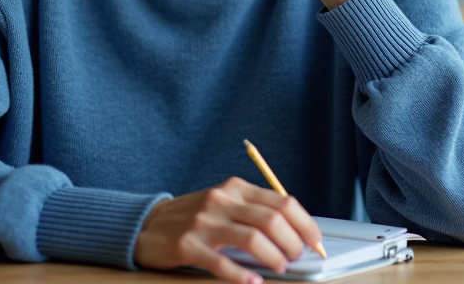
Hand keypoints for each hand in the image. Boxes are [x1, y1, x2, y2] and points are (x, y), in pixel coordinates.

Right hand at [133, 177, 322, 283]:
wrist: (149, 224)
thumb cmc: (194, 217)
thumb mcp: (225, 203)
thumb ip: (254, 211)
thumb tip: (295, 232)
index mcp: (235, 188)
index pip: (282, 202)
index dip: (304, 223)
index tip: (315, 241)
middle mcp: (221, 200)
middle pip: (271, 220)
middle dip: (292, 243)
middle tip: (295, 258)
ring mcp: (204, 222)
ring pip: (252, 239)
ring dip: (274, 258)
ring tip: (280, 268)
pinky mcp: (188, 246)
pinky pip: (222, 263)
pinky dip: (242, 276)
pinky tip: (253, 281)